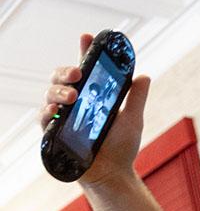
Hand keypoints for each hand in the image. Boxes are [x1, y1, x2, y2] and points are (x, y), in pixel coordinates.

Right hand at [42, 33, 150, 187]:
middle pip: (61, 78)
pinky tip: (55, 112)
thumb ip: (137, 98)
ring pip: (50, 94)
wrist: (114, 174)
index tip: (86, 37)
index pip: (84, 69)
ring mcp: (63, 117)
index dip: (83, 51)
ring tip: (72, 96)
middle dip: (66, 71)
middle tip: (78, 73)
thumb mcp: (133, 119)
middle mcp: (75, 103)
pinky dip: (47, 112)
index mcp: (92, 95)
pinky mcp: (54, 133)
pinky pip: (44, 119)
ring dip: (58, 91)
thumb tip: (144, 75)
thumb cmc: (122, 148)